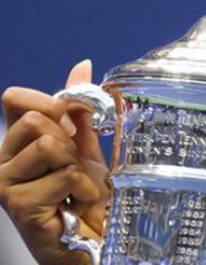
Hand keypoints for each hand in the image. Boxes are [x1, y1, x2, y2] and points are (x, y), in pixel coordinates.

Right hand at [0, 60, 109, 264]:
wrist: (97, 239)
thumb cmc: (86, 197)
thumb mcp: (88, 145)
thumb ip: (81, 109)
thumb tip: (82, 66)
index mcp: (16, 142)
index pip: (15, 98)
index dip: (51, 101)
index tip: (73, 122)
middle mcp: (2, 161)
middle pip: (37, 120)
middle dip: (71, 141)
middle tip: (75, 168)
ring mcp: (5, 184)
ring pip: (51, 145)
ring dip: (78, 167)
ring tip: (76, 188)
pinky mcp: (18, 205)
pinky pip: (64, 174)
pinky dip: (85, 189)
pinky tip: (77, 205)